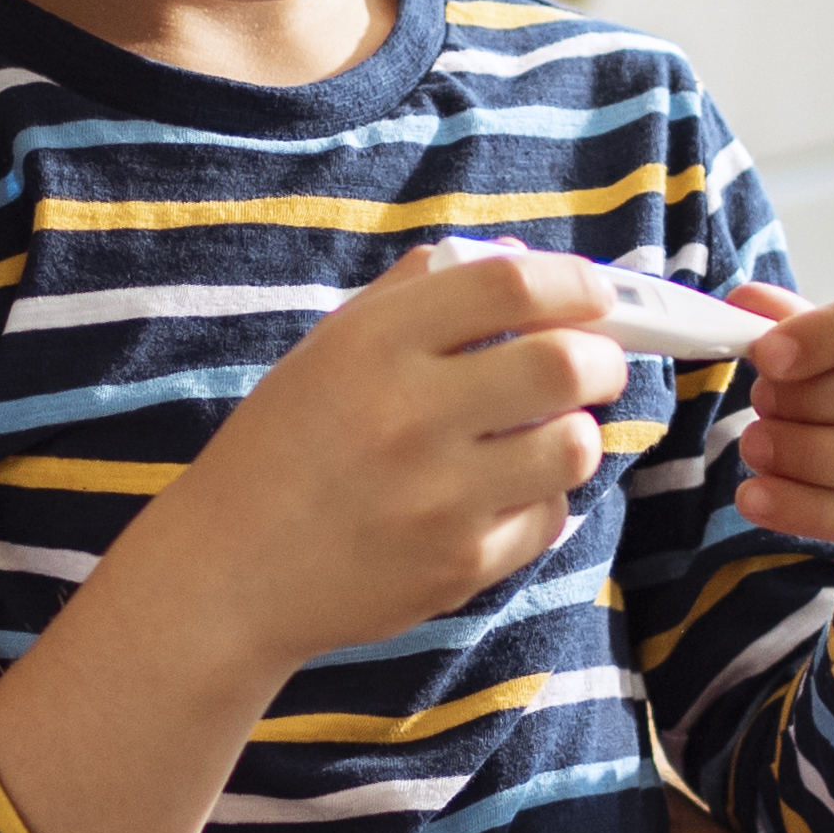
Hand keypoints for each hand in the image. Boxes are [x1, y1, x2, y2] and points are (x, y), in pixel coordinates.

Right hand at [145, 245, 629, 670]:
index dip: (576, 284)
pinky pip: (548, 517)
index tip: (595, 296)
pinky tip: (499, 495)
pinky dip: (539, 499)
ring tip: (545, 432)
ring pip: (572, 445)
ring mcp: (439, 496)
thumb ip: (417, 294)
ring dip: (574, 432)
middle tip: (595, 365)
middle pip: (564, 364)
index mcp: (373, 345)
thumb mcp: (327, 350)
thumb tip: (520, 259)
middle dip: (603, 359)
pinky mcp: (459, 564)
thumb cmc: (283, 449)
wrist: (229, 573)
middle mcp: (409, 415)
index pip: (511, 286)